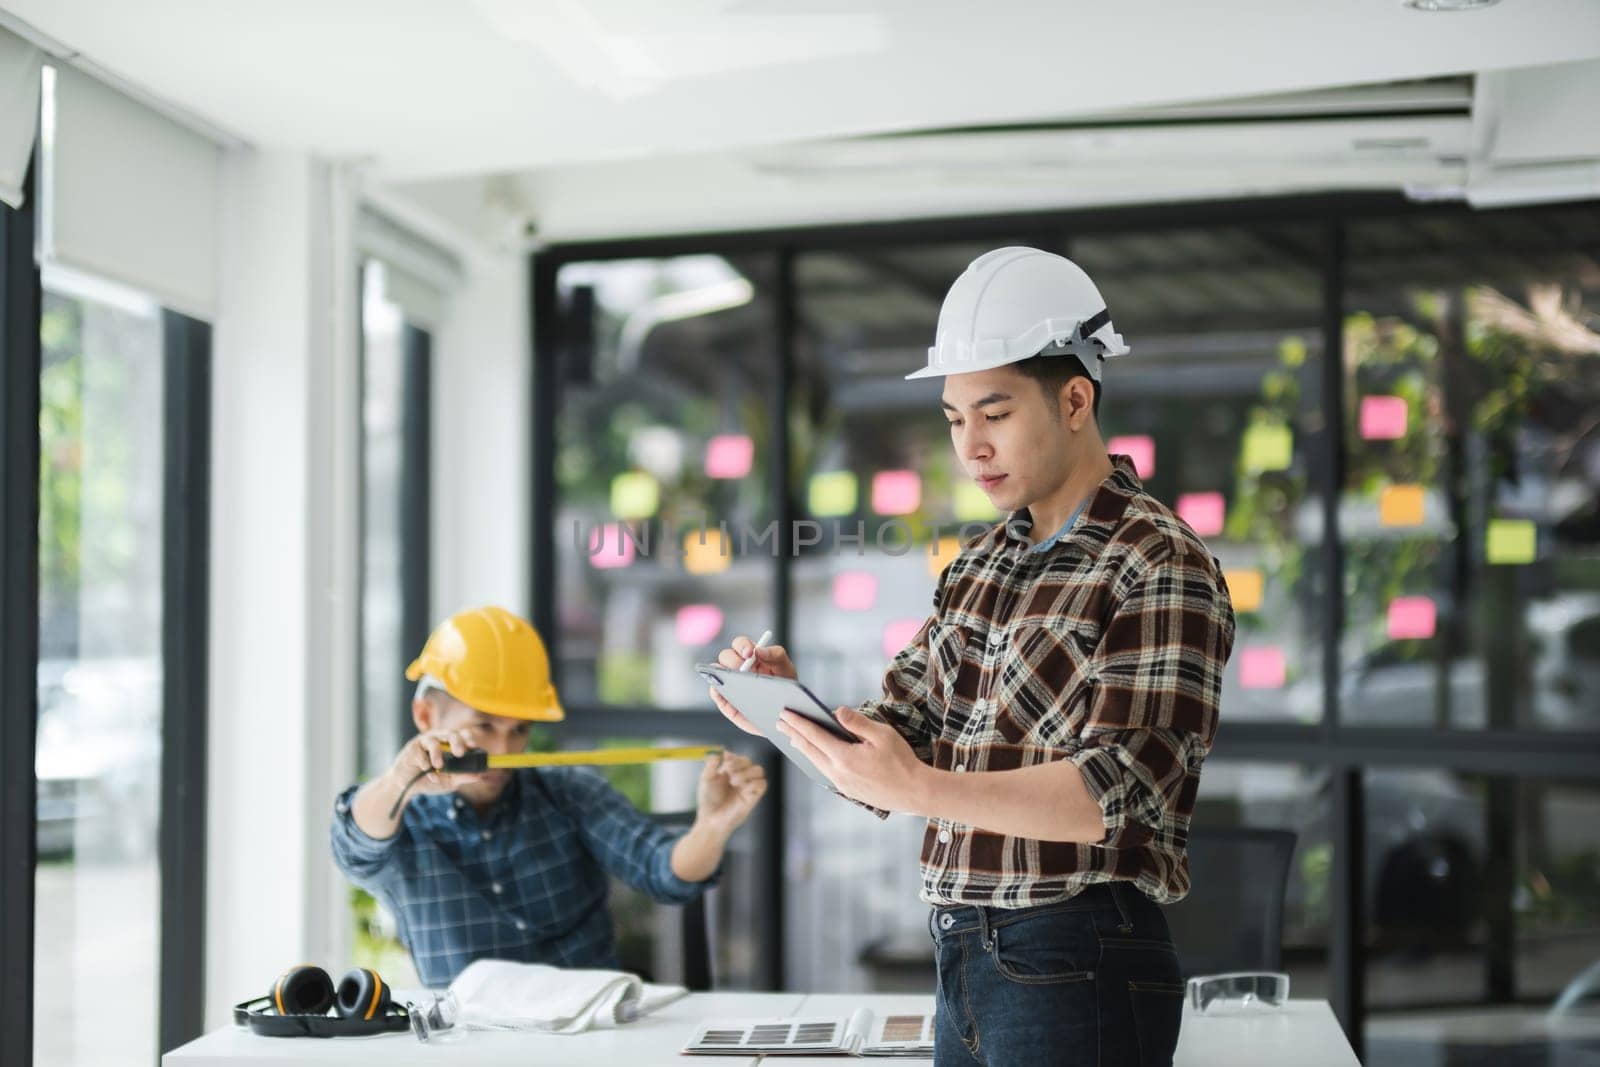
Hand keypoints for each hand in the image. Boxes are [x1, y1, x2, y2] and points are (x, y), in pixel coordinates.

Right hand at [383, 728, 489, 796]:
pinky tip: (428, 772)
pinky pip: (419, 753)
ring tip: (439, 766)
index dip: (468, 738)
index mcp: (450, 744)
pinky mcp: (412, 749)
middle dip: (456, 742)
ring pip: (433, 742)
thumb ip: (462, 777)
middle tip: (460, 753)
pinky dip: (424, 763)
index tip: (473, 746)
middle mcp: (438, 740)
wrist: (408, 786)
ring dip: (437, 753)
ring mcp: (424, 743)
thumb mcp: (450, 781)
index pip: (462, 735)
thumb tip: (479, 775)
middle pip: (450, 734)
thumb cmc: (431, 779)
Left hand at [694, 752, 767, 832]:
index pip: (738, 757)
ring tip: (733, 781)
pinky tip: (742, 789)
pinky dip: (753, 783)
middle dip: (739, 762)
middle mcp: (741, 777)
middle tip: (728, 769)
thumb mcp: (706, 779)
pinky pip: (762, 784)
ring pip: (759, 770)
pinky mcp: (754, 797)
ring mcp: (748, 787)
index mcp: (730, 771)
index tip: (725, 761)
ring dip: (746, 772)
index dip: (733, 757)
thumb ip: (711, 765)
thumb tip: (719, 752)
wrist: (710, 819)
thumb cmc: (708, 801)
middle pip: (749, 761)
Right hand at [706, 634, 797, 736]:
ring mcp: (729, 683)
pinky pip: (715, 693)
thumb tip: (759, 650)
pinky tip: (724, 692)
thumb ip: (776, 655)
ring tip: (734, 680)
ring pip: (716, 672)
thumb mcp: (786, 668)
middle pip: (726, 656)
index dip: (743, 646)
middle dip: (733, 660)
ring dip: (722, 673)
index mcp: (751, 656)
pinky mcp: (725, 700)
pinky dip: (716, 691)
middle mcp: (737, 667)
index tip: (750, 653)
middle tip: (743, 669)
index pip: (740, 644)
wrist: (783, 712)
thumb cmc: (785, 687)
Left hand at [775, 707, 926, 812]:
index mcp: (844, 757)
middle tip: (780, 722)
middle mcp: (838, 773)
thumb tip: (836, 710)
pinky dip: (815, 759)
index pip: (814, 736)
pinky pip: (825, 771)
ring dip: (803, 747)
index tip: (785, 713)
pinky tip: (815, 754)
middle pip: (809, 750)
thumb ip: (857, 722)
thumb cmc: (901, 761)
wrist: (914, 792)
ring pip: (815, 762)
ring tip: (792, 736)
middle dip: (793, 734)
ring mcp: (841, 784)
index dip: (798, 723)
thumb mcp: (882, 735)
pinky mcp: (848, 790)